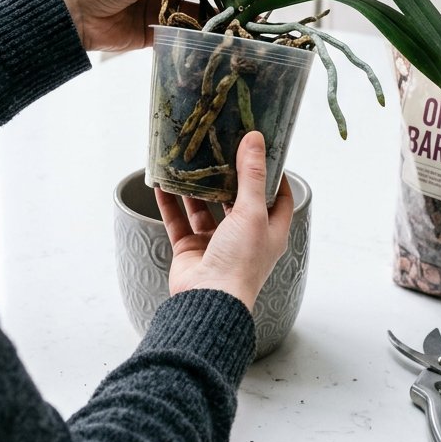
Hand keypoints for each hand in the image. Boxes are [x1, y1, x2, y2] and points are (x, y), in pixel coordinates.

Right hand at [154, 132, 294, 312]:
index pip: (278, 198)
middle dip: (228, 176)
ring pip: (204, 208)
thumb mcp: (252, 212)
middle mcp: (244, 237)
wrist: (207, 302)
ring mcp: (216, 243)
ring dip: (196, 187)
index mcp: (269, 231)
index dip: (272, 175)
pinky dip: (170, 203)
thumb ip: (251, 175)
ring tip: (188, 161)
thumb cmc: (240, 262)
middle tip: (219, 149)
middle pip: (237, 200)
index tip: (262, 151)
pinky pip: (178, 221)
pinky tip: (162, 184)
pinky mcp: (191, 249)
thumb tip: (256, 139)